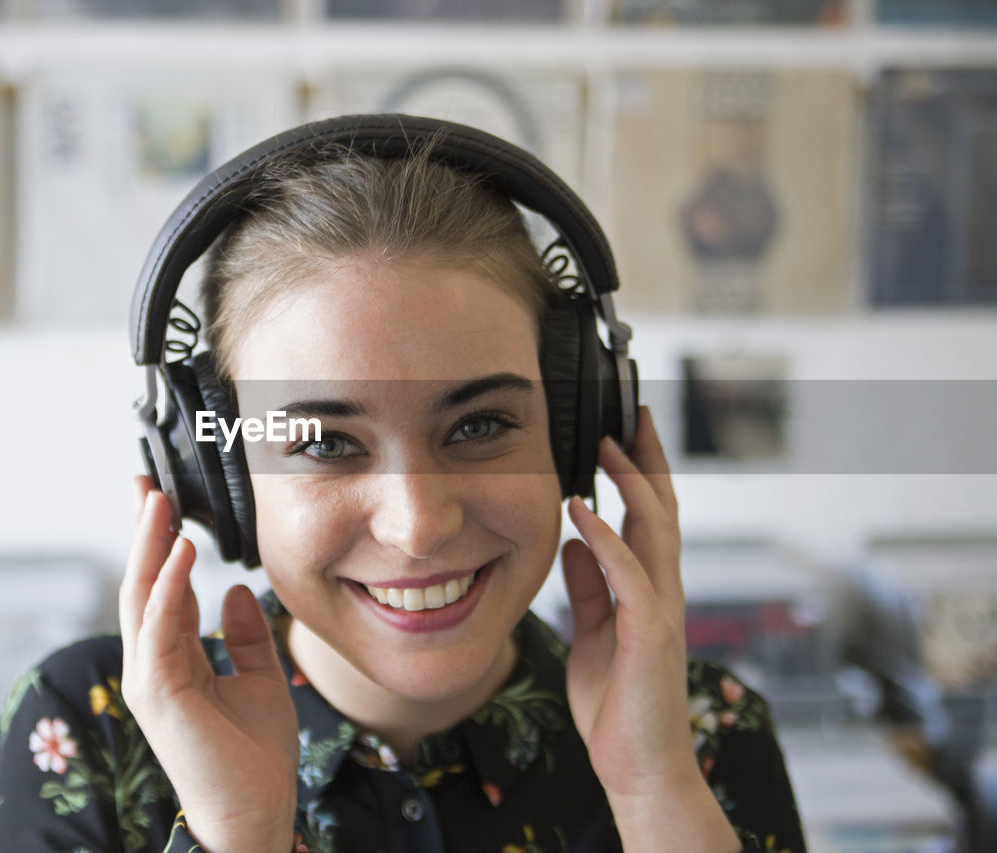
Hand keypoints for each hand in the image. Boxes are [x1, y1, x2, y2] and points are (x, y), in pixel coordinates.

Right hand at [119, 476, 298, 852]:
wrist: (255, 813)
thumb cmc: (255, 757)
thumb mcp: (261, 679)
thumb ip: (247, 636)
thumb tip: (240, 589)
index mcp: (175, 657)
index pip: (164, 587)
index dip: (163, 542)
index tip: (165, 499)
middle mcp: (153, 662)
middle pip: (143, 582)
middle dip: (144, 531)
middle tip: (147, 484)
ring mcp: (149, 677)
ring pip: (141, 596)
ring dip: (150, 545)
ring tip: (160, 501)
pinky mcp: (156, 692)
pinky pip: (158, 626)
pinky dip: (169, 584)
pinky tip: (183, 549)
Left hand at [561, 406, 697, 798]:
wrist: (636, 766)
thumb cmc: (617, 704)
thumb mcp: (592, 633)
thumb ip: (590, 588)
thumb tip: (576, 542)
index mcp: (648, 589)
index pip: (649, 517)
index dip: (640, 472)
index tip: (624, 431)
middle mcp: (662, 591)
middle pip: (662, 509)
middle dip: (648, 460)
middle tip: (632, 412)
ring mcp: (661, 610)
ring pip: (655, 531)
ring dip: (631, 484)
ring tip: (606, 446)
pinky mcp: (650, 634)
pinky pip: (630, 575)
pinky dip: (606, 538)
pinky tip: (581, 512)